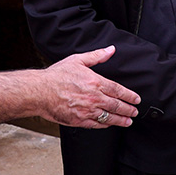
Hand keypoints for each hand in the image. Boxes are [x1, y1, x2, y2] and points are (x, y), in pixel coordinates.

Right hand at [0, 46, 140, 128]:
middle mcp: (94, 98)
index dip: (130, 96)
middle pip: (117, 105)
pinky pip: (97, 125)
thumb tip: (111, 49)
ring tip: (128, 121)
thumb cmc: (56, 76)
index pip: (118, 90)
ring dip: (121, 120)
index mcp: (95, 82)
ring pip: (109, 117)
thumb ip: (97, 56)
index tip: (136, 99)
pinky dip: (106, 125)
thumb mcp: (77, 60)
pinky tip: (110, 124)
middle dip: (129, 109)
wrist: (39, 92)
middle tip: (135, 111)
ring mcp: (87, 110)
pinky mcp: (79, 121)